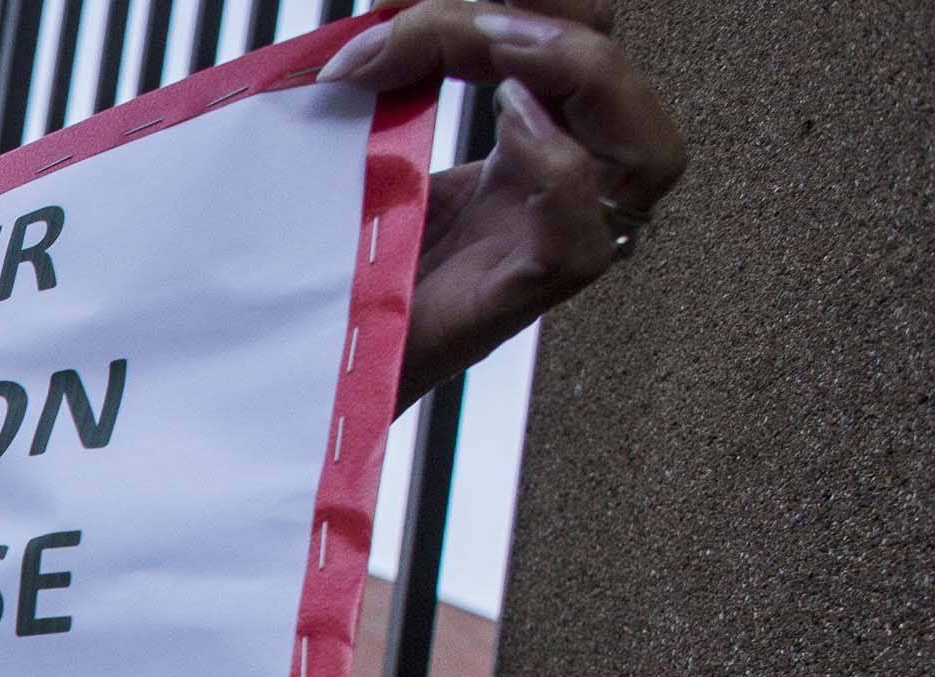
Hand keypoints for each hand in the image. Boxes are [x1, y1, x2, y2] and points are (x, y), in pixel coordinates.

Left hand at [327, 0, 687, 403]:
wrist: (297, 372)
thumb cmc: (330, 274)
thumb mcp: (365, 153)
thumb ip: (390, 86)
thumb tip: (380, 23)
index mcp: (526, 144)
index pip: (575, 32)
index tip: (405, 1)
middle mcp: (556, 189)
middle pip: (614, 72)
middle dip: (541, 13)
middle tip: (430, 17)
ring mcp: (545, 246)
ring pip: (646, 151)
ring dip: (569, 72)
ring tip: (485, 50)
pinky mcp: (516, 302)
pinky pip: (585, 237)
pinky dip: (559, 168)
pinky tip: (511, 126)